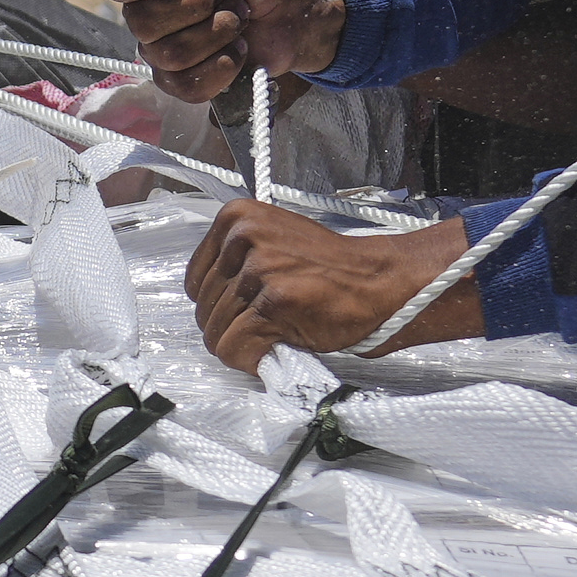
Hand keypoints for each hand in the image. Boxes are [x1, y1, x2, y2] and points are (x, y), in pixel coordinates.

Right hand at [105, 0, 345, 99]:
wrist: (293, 8)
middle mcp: (146, 16)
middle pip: (143, 23)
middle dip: (200, 4)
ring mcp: (162, 53)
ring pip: (170, 55)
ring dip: (219, 31)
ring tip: (237, 18)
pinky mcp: (184, 84)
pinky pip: (187, 86)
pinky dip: (224, 65)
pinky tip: (238, 49)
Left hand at [187, 202, 472, 372]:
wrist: (380, 282)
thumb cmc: (330, 269)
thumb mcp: (273, 244)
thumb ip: (236, 262)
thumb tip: (207, 303)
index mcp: (236, 218)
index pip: (196, 281)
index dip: (218, 305)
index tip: (244, 311)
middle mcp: (242, 237)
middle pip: (204, 308)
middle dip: (231, 327)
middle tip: (267, 327)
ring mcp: (258, 268)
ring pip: (216, 331)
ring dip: (243, 345)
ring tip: (276, 334)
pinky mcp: (272, 301)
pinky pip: (235, 346)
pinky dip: (251, 359)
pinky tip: (276, 348)